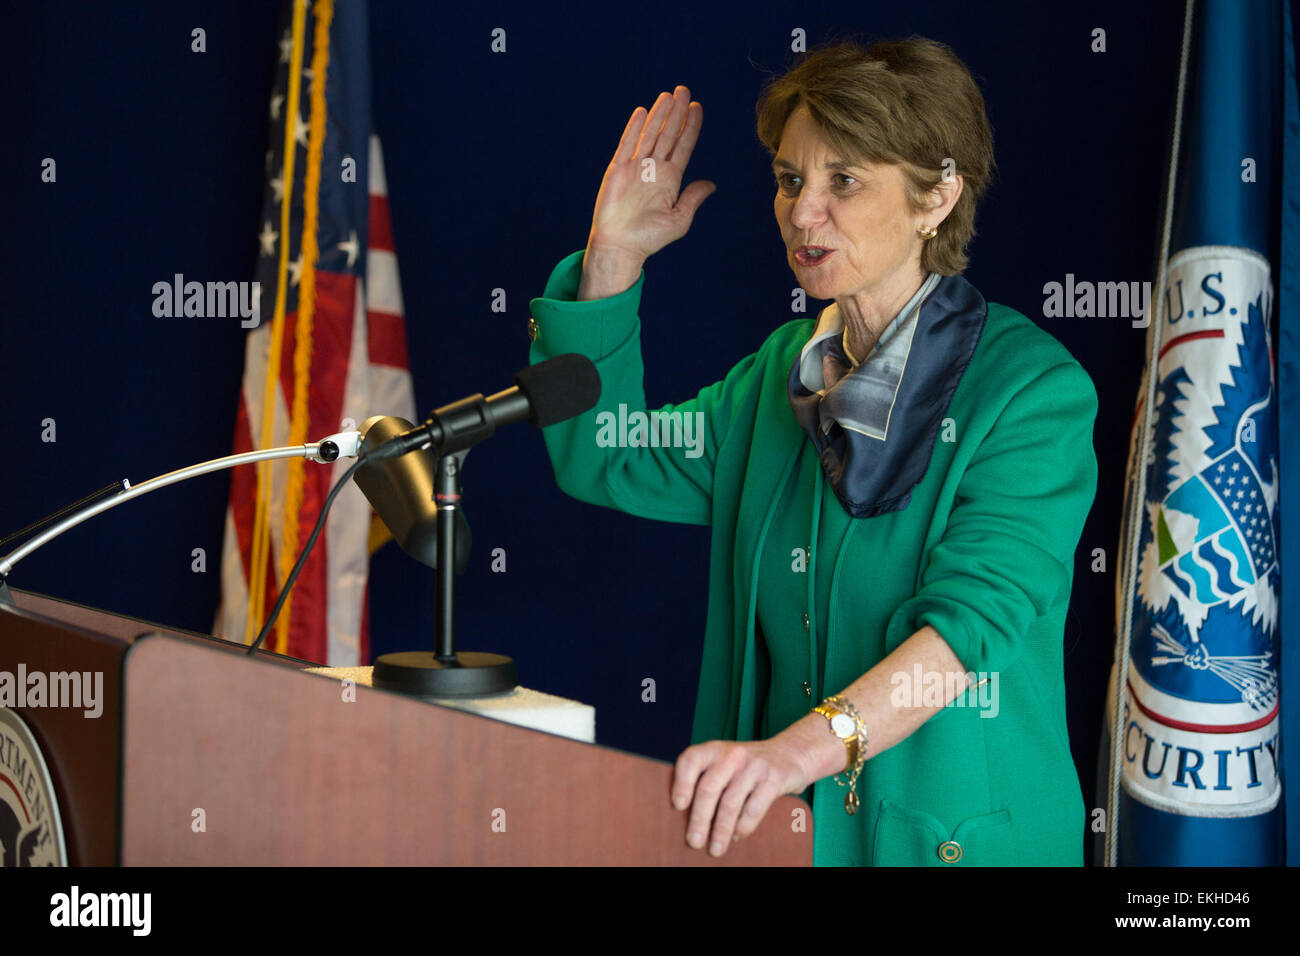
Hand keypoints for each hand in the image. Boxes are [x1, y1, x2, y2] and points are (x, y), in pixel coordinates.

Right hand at [586, 85, 715, 264]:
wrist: (621, 246)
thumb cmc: (649, 238)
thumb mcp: (679, 219)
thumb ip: (693, 198)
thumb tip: (711, 184)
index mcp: (670, 179)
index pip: (683, 147)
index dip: (690, 128)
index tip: (697, 108)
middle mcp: (653, 169)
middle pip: (668, 135)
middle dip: (677, 113)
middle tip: (685, 91)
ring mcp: (635, 167)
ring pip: (650, 135)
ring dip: (659, 115)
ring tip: (669, 95)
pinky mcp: (618, 169)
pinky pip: (627, 144)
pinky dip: (635, 128)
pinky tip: (644, 112)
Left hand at [670, 737, 810, 857]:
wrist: (791, 753)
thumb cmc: (747, 767)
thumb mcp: (725, 762)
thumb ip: (707, 778)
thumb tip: (683, 817)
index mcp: (714, 749)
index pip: (691, 760)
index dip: (681, 783)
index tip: (678, 806)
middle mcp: (732, 754)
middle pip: (709, 788)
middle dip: (699, 819)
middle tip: (693, 842)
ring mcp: (754, 766)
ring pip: (730, 803)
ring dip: (721, 831)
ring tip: (715, 849)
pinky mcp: (773, 779)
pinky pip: (754, 809)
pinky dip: (743, 827)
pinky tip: (736, 837)